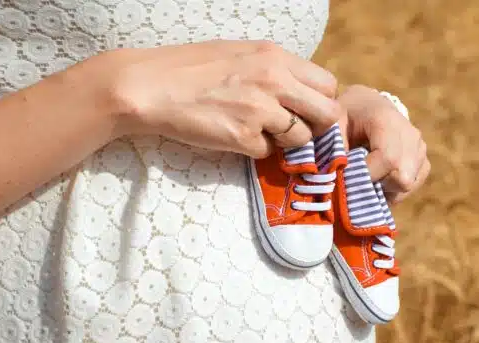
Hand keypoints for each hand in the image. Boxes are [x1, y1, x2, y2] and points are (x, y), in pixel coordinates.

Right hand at [96, 40, 340, 157]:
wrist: (150, 86)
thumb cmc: (192, 68)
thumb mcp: (241, 54)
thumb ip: (275, 70)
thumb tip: (302, 91)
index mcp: (275, 57)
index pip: (328, 84)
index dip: (322, 101)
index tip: (309, 110)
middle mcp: (275, 81)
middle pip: (328, 114)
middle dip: (318, 127)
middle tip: (300, 131)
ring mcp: (260, 110)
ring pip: (302, 138)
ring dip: (287, 143)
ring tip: (261, 133)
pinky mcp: (243, 137)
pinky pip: (268, 153)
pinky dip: (256, 151)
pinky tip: (236, 137)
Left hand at [337, 85, 429, 203]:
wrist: (367, 106)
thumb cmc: (347, 116)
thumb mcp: (334, 125)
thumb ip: (335, 150)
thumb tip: (336, 180)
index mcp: (388, 122)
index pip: (389, 160)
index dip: (368, 176)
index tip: (348, 179)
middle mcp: (411, 135)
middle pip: (401, 178)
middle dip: (375, 185)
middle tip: (357, 178)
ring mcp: (420, 149)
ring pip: (407, 185)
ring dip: (384, 188)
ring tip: (367, 175)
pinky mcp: (424, 162)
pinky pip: (411, 186)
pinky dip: (393, 189)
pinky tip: (379, 178)